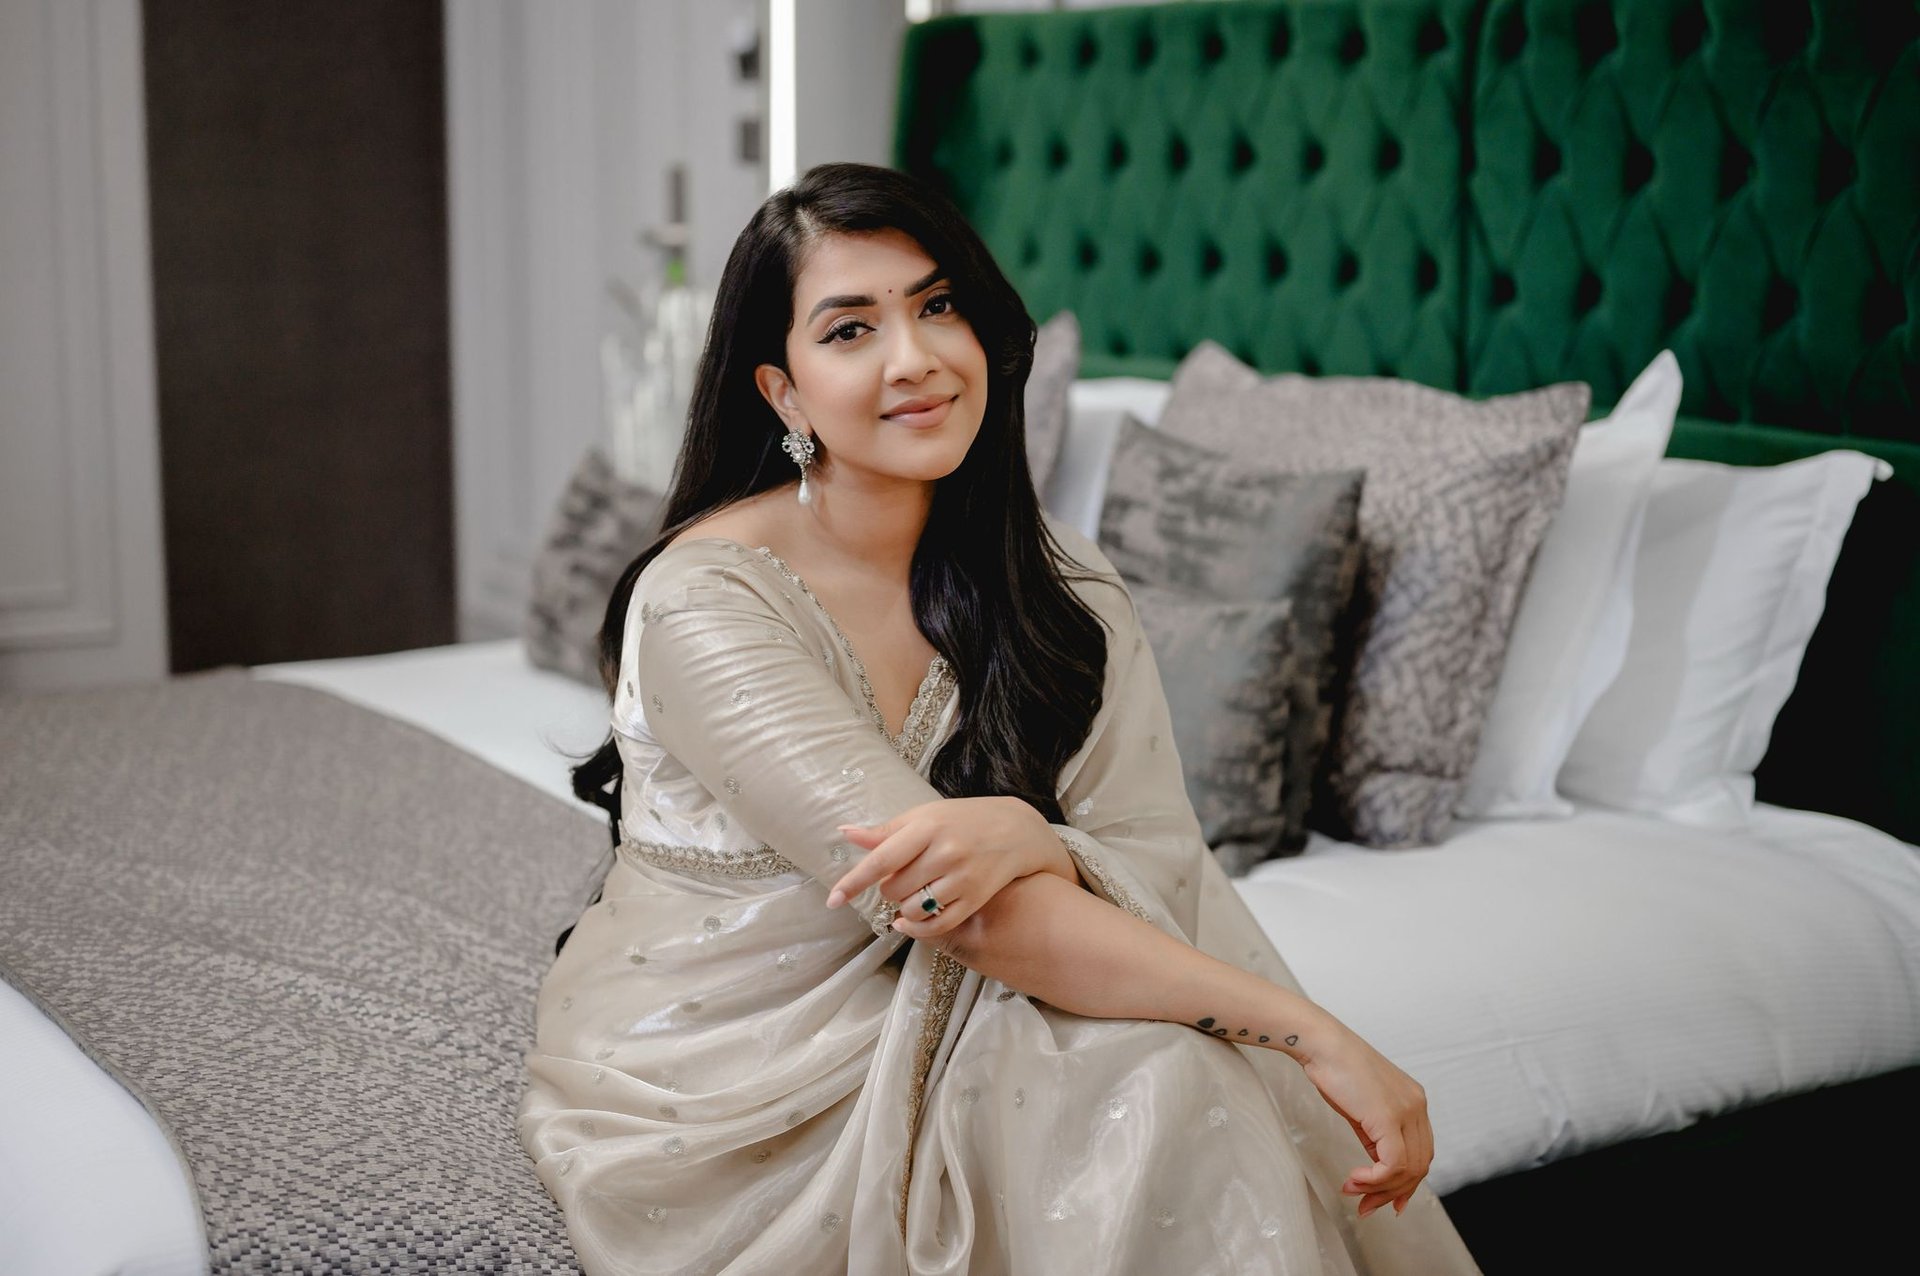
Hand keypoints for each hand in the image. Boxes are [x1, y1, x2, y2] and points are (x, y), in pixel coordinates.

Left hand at [825, 797, 1061, 937]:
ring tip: (913, 892)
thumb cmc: (963, 820)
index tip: (833, 900)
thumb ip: (885, 831)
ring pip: (912, 909)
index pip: (881, 860)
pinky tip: (909, 921)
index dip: (854, 882)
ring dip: (903, 907)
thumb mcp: (925, 817)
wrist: (1017, 831)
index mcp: (927, 827)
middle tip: (902, 876)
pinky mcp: (975, 899)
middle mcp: (945, 853)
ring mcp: (962, 878)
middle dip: (888, 888)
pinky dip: (916, 927)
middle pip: (893, 889)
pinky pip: (936, 925)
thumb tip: (845, 833)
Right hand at [1298, 1027, 1434, 1218]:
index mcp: (1414, 1102)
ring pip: (1408, 1169)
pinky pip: (1393, 1163)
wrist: (1322, 1045)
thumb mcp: (1363, 1109)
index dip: (1405, 1183)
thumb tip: (1377, 1169)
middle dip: (1392, 1192)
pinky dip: (1375, 1179)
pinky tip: (1355, 1179)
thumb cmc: (1335, 1070)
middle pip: (1419, 1166)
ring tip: (1353, 1191)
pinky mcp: (1389, 1118)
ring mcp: (1407, 1111)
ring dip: (1380, 1189)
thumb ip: (1376, 1137)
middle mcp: (1418, 1106)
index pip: (1422, 1153)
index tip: (1385, 1200)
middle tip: (1365, 1205)